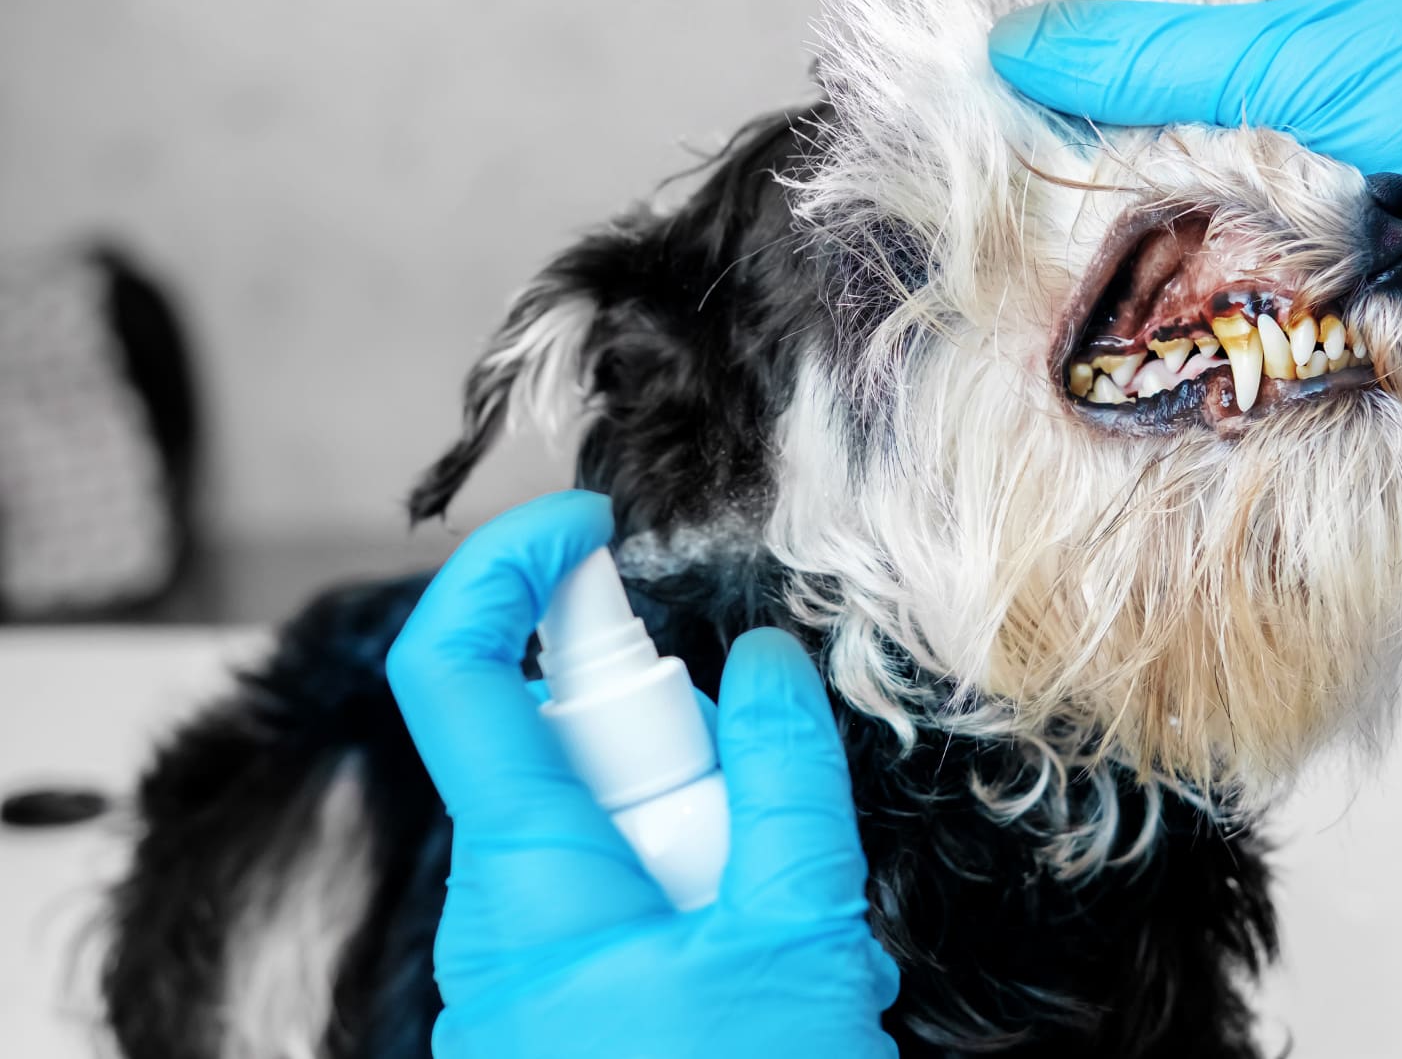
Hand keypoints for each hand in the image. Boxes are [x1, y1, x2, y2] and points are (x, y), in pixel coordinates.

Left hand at [386, 491, 898, 1057]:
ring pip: (631, 839)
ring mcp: (540, 971)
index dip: (510, 565)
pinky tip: (789, 985)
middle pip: (578, 753)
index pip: (457, 665)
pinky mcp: (581, 1011)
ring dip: (730, 852)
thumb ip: (786, 784)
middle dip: (695, 751)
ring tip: (811, 950)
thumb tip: (768, 664)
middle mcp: (508, 914)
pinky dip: (721, 910)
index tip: (596, 525)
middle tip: (786, 818)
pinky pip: (644, 911)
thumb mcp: (791, 942)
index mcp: (525, 873)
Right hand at [987, 0, 1401, 461]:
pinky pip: (1232, 241)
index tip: (996, 89)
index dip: (1073, 40)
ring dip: (1140, 213)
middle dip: (1096, 138)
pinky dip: (1192, 264)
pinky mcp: (1331, 237)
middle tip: (1017, 183)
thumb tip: (1017, 48)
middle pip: (1158, 94)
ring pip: (1190, 175)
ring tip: (1065, 244)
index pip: (1152, 0)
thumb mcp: (1309, 66)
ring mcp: (1319, 155)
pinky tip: (1146, 286)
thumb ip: (1160, 57)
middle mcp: (1307, 64)